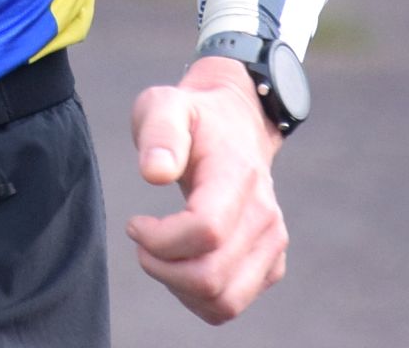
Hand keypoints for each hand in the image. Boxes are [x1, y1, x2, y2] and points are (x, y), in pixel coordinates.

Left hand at [125, 55, 288, 322]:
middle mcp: (266, 216)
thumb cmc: (193, 118)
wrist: (235, 126)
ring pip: (223, 302)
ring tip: (161, 253)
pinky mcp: (271, 264)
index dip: (160, 239)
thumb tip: (154, 172)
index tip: (135, 223)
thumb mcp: (165, 105)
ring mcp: (273, 244)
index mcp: (239, 176)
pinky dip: (196, 296)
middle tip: (143, 240)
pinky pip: (228, 305)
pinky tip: (181, 262)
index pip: (207, 231)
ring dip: (178, 287)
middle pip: (211, 278)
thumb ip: (158, 133)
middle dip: (162, 268)